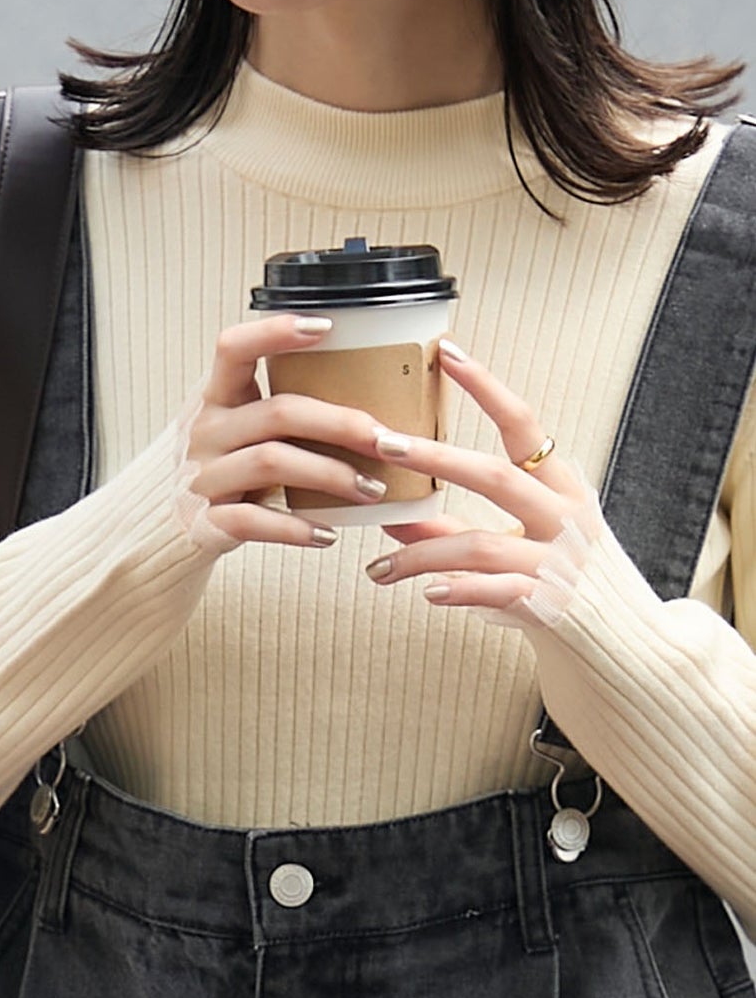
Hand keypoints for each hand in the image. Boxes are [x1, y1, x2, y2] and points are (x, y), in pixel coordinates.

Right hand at [185, 315, 392, 547]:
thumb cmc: (222, 470)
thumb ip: (279, 410)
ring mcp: (202, 478)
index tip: (327, 328)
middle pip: (278, 412)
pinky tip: (329, 534)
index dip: (275, 332)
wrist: (162, 529)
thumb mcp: (237, 429)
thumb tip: (371, 395)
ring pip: (271, 463)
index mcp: (215, 398)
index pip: (233, 348)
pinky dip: (296, 528)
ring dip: (332, 475)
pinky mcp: (204, 522)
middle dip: (342, 424)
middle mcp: (204, 432)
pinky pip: (253, 522)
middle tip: (389, 442)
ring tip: (373, 489)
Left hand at [363, 341, 592, 611]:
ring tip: (376, 569)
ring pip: (479, 544)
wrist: (622, 645)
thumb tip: (391, 519)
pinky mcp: (554, 604)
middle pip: (494, 475)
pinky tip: (426, 592)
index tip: (448, 353)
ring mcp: (561, 561)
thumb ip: (454, 532)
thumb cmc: (562, 584)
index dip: (487, 387)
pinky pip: (498, 592)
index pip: (524, 425)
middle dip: (434, 458)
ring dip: (419, 555)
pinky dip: (459, 591)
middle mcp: (565, 516)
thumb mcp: (517, 546)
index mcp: (561, 487)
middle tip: (383, 444)